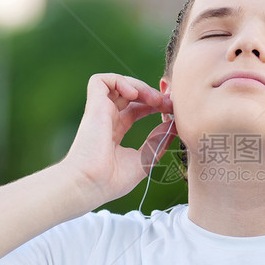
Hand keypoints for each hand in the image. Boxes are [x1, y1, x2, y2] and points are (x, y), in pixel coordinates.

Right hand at [64, 73, 174, 202]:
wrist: (92, 183)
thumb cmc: (113, 179)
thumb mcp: (145, 158)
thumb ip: (158, 140)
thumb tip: (172, 125)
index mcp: (116, 132)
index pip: (136, 109)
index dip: (155, 105)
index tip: (172, 112)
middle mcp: (107, 119)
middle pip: (130, 95)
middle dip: (152, 94)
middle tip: (168, 103)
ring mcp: (100, 112)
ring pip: (117, 84)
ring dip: (140, 86)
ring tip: (155, 100)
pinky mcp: (93, 106)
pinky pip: (100, 80)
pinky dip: (119, 81)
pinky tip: (134, 94)